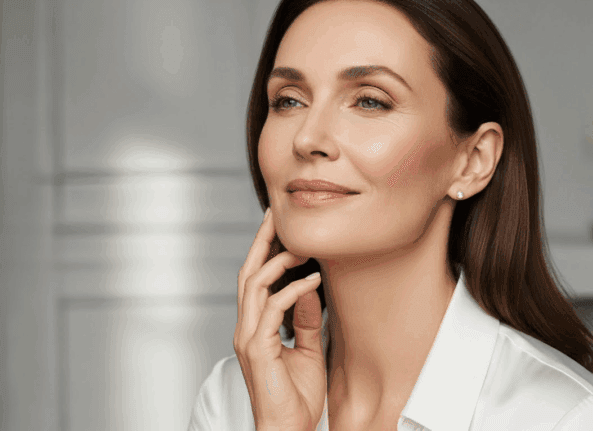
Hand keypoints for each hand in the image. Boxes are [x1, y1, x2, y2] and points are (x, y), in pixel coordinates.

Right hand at [234, 207, 325, 430]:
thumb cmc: (297, 396)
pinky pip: (273, 310)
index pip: (255, 281)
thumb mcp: (307, 348)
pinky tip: (313, 280)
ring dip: (277, 262)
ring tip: (301, 246)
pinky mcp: (257, 349)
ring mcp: (248, 338)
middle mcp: (246, 328)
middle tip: (275, 216)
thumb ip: (306, 318)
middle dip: (261, 243)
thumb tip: (310, 287)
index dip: (264, 252)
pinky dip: (293, 291)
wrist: (288, 429)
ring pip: (254, 287)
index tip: (278, 227)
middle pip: (248, 275)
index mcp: (255, 327)